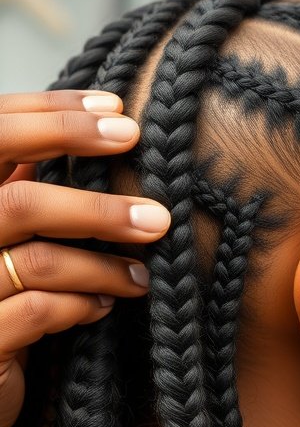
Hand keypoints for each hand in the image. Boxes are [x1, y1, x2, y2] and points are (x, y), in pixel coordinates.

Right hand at [0, 89, 170, 426]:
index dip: (53, 116)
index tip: (118, 114)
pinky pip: (38, 312)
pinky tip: (104, 307)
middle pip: (20, 204)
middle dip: (97, 209)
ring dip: (102, 269)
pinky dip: (81, 306)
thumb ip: (18, 186)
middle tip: (157, 217)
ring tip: (140, 277)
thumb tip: (76, 128)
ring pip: (39, 262)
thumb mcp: (1, 236)